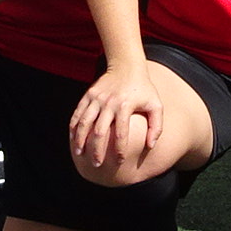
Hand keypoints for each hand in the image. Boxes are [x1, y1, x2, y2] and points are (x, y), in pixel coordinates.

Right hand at [69, 66, 164, 183]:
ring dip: (81, 140)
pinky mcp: (89, 95)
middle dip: (97, 150)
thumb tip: (151, 146)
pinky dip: (74, 126)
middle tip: (96, 164)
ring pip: (85, 123)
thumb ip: (156, 126)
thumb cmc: (144, 89)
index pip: (121, 133)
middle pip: (100, 131)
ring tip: (80, 154)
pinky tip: (73, 138)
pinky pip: (78, 113)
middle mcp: (109, 102)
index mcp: (126, 106)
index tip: (119, 161)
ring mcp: (97, 98)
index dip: (119, 150)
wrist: (127, 66)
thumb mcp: (155, 105)